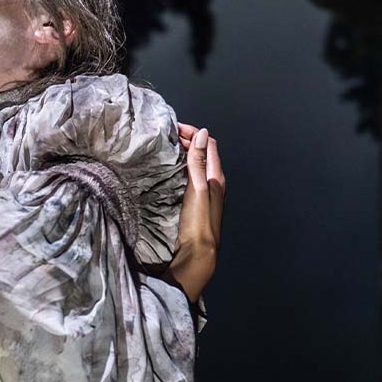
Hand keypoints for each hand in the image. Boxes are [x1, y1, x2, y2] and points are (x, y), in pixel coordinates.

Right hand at [170, 123, 224, 301]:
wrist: (197, 254)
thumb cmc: (199, 223)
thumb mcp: (199, 188)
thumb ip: (199, 162)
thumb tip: (202, 134)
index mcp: (217, 177)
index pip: (208, 144)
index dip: (193, 133)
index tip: (173, 128)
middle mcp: (212, 183)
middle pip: (202, 153)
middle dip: (187, 140)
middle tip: (165, 135)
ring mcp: (203, 192)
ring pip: (194, 164)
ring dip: (182, 153)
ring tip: (164, 147)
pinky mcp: (194, 200)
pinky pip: (188, 176)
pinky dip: (178, 166)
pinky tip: (166, 168)